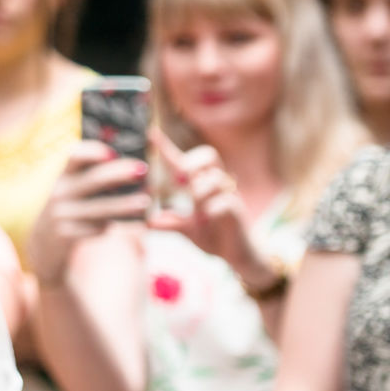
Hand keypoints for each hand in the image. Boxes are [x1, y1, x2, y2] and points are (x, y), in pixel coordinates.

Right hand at [26, 140, 150, 284]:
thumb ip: (91, 176)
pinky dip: (111, 225)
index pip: (75, 156)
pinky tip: (122, 224)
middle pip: (94, 179)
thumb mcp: (70, 190)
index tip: (113, 153)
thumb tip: (128, 165)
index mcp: (63, 176)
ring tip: (145, 201)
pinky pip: (97, 229)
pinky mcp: (68, 235)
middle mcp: (60, 193)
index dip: (94, 152)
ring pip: (100, 208)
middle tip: (142, 171)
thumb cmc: (68, 210)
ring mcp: (63, 215)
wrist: (42, 244)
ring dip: (125, 204)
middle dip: (121, 173)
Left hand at [147, 129, 271, 285]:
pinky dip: (211, 211)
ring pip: (215, 178)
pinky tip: (206, 221)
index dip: (167, 147)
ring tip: (197, 213)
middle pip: (209, 154)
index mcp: (202, 185)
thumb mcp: (188, 231)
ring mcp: (229, 196)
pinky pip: (224, 203)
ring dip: (200, 192)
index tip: (151, 134)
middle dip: (192, 162)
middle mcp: (217, 185)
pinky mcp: (238, 211)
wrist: (239, 256)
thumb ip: (172, 224)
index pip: (184, 160)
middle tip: (179, 180)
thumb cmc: (214, 238)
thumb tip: (150, 222)